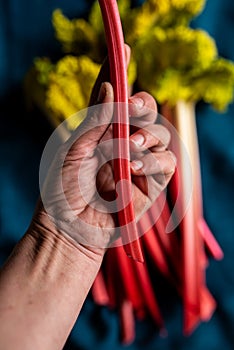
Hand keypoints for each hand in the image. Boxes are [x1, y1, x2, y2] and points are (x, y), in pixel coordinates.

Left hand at [36, 46, 175, 251]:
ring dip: (146, 135)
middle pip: (143, 111)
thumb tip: (110, 87)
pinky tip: (133, 169)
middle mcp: (119, 143)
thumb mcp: (72, 150)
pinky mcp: (149, 185)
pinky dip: (153, 162)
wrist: (69, 231)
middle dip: (142, 103)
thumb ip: (94, 121)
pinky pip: (166, 164)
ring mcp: (137, 163)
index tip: (123, 50)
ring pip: (159, 135)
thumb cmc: (63, 192)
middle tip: (132, 107)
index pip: (112, 97)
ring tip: (128, 148)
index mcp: (98, 132)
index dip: (119, 73)